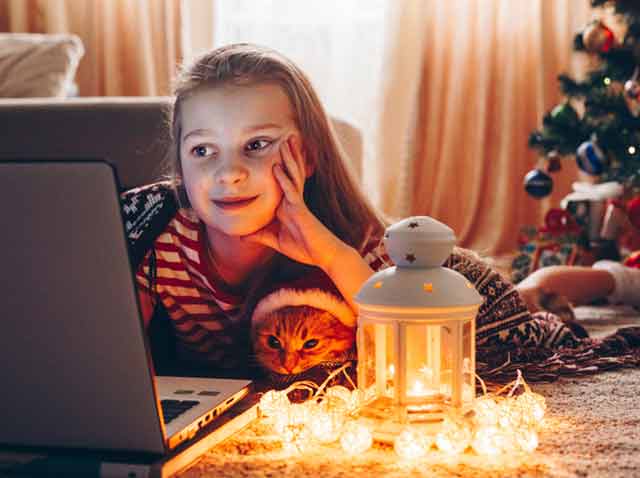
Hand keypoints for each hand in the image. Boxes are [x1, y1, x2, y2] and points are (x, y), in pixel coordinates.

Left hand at [241, 135, 345, 270]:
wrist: (323, 256)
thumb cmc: (304, 249)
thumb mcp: (275, 241)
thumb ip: (259, 235)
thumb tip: (241, 236)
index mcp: (287, 205)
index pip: (282, 181)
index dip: (281, 165)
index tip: (275, 150)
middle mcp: (293, 200)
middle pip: (290, 173)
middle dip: (288, 155)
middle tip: (284, 137)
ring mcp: (297, 203)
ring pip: (292, 176)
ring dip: (288, 158)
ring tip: (286, 140)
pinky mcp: (301, 210)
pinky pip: (291, 192)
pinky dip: (284, 179)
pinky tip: (278, 167)